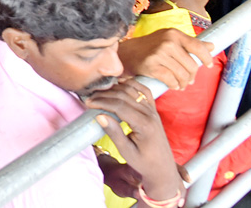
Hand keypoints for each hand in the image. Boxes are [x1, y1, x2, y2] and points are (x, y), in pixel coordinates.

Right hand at [86, 79, 182, 199]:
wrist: (162, 167)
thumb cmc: (143, 162)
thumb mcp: (126, 152)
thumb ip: (114, 133)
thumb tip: (99, 116)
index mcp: (144, 125)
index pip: (120, 106)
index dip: (102, 102)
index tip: (88, 103)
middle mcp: (150, 114)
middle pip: (124, 95)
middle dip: (105, 94)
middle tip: (89, 97)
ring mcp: (153, 110)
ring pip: (132, 90)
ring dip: (115, 88)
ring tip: (99, 93)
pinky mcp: (153, 109)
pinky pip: (143, 90)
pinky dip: (131, 84)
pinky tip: (119, 84)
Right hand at [117, 28, 213, 90]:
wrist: (126, 53)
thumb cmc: (151, 47)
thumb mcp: (170, 40)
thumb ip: (191, 43)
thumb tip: (212, 46)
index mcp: (173, 34)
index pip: (197, 46)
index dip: (206, 58)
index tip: (208, 65)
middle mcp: (167, 42)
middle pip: (191, 65)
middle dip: (191, 76)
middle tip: (188, 80)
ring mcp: (159, 54)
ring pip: (182, 74)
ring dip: (183, 83)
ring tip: (180, 84)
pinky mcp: (151, 66)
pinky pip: (171, 80)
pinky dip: (174, 85)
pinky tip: (172, 84)